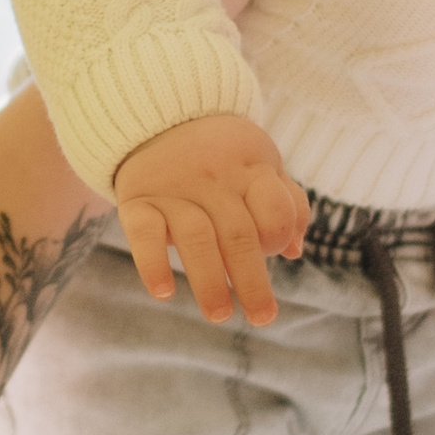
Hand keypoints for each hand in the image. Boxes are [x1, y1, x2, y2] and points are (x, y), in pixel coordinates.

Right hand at [114, 112, 308, 325]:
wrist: (159, 117)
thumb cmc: (223, 154)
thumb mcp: (260, 164)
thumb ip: (285, 203)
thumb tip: (297, 251)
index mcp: (250, 167)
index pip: (274, 209)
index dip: (278, 236)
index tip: (275, 253)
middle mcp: (213, 178)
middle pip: (239, 233)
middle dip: (252, 281)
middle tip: (262, 317)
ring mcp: (173, 189)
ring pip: (196, 237)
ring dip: (210, 281)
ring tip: (220, 315)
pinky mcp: (138, 200)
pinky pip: (143, 233)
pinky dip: (152, 263)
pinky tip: (163, 292)